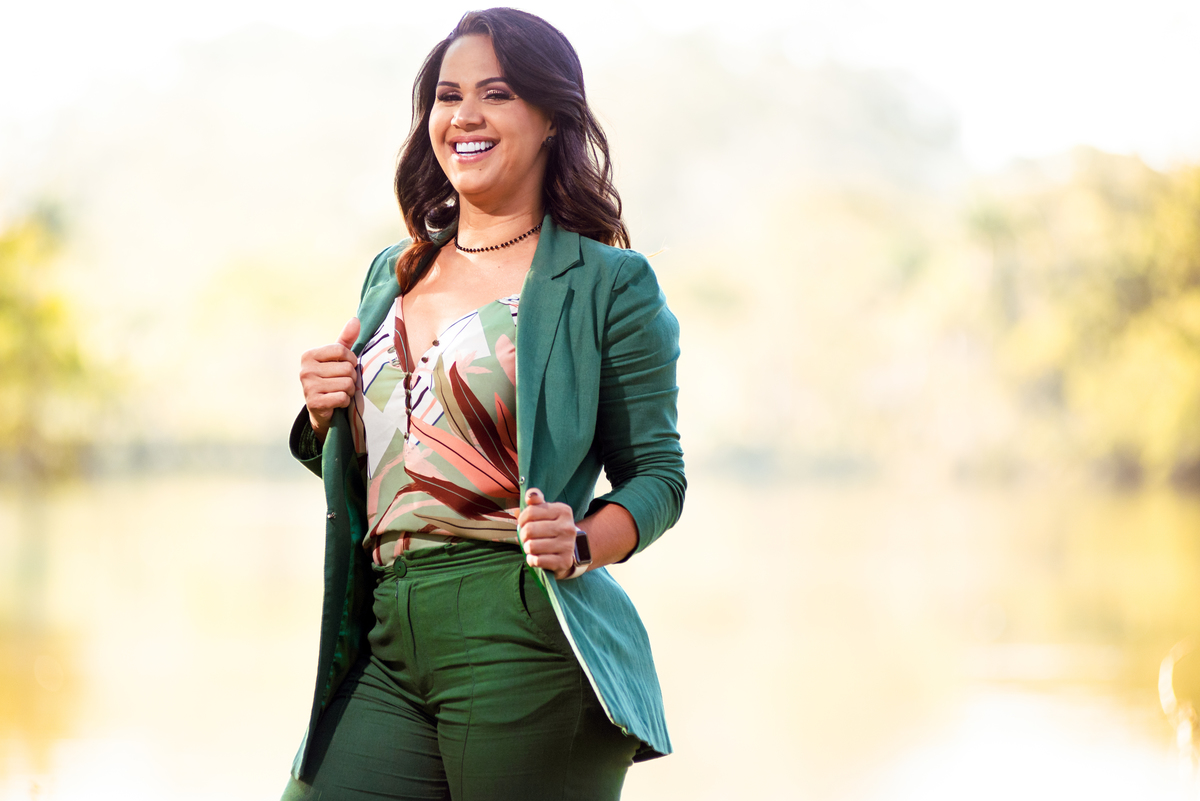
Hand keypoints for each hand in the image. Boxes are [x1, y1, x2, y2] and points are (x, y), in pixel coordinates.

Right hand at [300, 317, 359, 442]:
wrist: (320, 408)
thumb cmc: (331, 378)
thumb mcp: (337, 357)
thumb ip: (346, 339)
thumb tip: (356, 319)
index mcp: (309, 355)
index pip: (341, 350)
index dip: (351, 359)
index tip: (348, 365)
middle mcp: (305, 370)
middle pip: (346, 369)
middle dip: (351, 377)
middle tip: (343, 382)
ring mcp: (308, 387)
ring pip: (347, 384)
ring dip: (350, 390)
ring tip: (341, 391)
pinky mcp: (314, 403)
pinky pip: (343, 398)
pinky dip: (345, 401)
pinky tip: (337, 401)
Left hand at [517, 488, 581, 579]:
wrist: (569, 551)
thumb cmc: (551, 527)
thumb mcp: (546, 511)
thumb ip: (536, 500)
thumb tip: (530, 495)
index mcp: (563, 511)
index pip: (530, 512)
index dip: (522, 519)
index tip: (524, 523)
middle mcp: (568, 527)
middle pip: (529, 530)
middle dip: (523, 535)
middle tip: (527, 538)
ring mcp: (568, 545)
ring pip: (531, 546)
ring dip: (527, 548)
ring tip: (532, 547)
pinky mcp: (565, 561)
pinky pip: (537, 560)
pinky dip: (532, 560)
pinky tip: (536, 557)